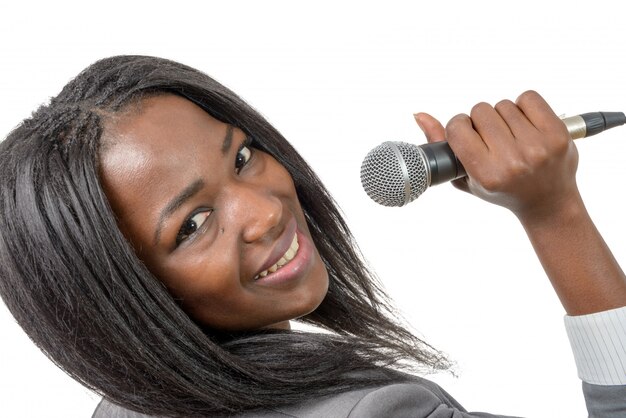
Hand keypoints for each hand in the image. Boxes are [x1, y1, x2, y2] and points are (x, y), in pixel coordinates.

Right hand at [415, 91, 580, 224]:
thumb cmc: (501, 189)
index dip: (459, 127)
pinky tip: (525, 124)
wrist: (548, 201)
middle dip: (481, 122)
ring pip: (504, 104)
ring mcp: (538, 147)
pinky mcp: (558, 133)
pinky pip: (528, 97)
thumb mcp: (465, 177)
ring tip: (510, 136)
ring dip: (502, 116)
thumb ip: (441, 147)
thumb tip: (419, 115)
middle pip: (481, 111)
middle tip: (491, 140)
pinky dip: (524, 106)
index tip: (467, 137)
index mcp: (487, 174)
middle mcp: (513, 161)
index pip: (459, 128)